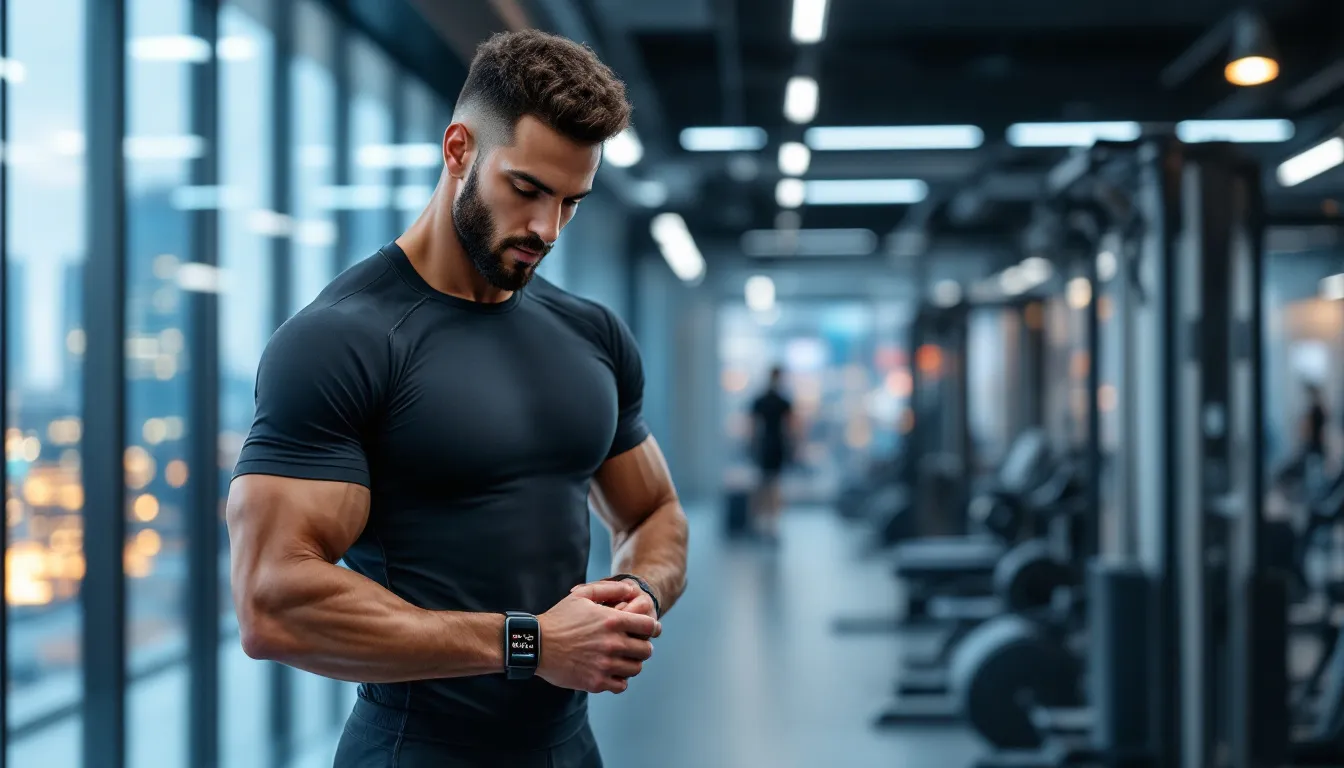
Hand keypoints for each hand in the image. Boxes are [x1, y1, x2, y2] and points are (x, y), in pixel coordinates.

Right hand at [536, 581, 657, 694]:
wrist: (536, 645)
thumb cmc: (559, 618)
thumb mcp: (582, 595)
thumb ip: (609, 589)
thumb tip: (632, 589)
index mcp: (612, 621)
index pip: (649, 626)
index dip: (652, 627)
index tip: (648, 630)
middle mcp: (612, 644)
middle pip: (646, 650)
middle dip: (643, 646)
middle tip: (634, 645)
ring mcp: (605, 665)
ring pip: (636, 668)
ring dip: (632, 663)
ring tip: (622, 659)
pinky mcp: (596, 682)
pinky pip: (621, 685)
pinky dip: (619, 680)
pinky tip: (611, 672)